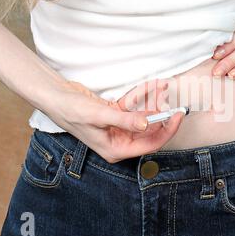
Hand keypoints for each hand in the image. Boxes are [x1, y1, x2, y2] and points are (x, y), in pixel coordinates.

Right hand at [48, 79, 183, 162]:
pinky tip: (150, 86)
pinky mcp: (117, 115)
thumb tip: (147, 125)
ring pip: (143, 117)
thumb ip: (125, 121)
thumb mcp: (100, 116)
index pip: (149, 144)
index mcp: (116, 149)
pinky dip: (140, 96)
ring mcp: (119, 128)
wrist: (57, 97)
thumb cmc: (72, 111)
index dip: (166, 131)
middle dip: (161, 115)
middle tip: (173, 102)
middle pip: (150, 131)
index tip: (177, 117)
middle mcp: (120, 141)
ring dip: (152, 103)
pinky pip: (134, 107)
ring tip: (162, 88)